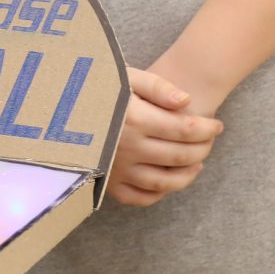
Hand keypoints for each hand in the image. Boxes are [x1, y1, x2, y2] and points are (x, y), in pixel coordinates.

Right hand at [108, 66, 221, 207]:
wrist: (57, 107)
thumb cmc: (95, 87)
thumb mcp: (124, 76)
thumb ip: (157, 86)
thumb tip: (185, 101)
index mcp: (135, 118)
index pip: (186, 129)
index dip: (208, 128)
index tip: (217, 125)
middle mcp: (128, 147)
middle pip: (180, 156)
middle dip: (203, 148)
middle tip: (210, 141)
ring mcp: (117, 168)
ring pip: (165, 182)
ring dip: (188, 174)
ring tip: (198, 162)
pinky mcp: (108, 182)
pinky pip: (140, 197)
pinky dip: (161, 193)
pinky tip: (171, 180)